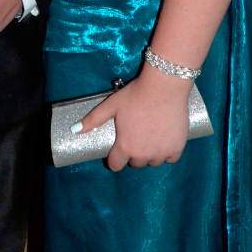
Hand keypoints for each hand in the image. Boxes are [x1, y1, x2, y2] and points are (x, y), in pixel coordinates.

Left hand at [74, 71, 192, 170]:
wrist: (165, 86)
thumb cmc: (135, 95)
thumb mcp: (111, 105)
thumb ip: (93, 119)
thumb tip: (74, 130)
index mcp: (125, 147)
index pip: (116, 165)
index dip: (115, 158)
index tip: (117, 151)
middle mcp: (143, 154)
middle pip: (135, 163)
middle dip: (133, 154)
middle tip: (135, 137)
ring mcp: (161, 152)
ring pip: (153, 162)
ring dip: (150, 154)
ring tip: (150, 138)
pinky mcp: (177, 148)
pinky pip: (171, 158)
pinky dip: (168, 153)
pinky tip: (165, 140)